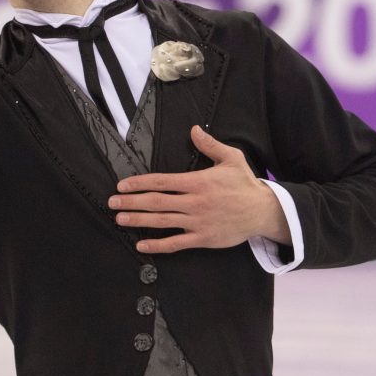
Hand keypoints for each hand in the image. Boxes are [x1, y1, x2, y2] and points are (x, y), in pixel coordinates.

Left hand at [107, 127, 289, 252]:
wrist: (263, 211)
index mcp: (198, 182)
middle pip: (156, 202)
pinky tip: (142, 246)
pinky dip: (158, 246)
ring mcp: (198, 222)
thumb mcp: (231, 158)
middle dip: (131, 202)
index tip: (122, 185)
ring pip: (162, 222)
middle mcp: (195, 202)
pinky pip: (176, 244)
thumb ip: (210, 145)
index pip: (162, 181)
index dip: (139, 183)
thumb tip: (194, 129)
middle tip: (112, 203)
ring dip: (138, 221)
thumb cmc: (245, 184)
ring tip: (120, 219)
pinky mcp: (203, 239)